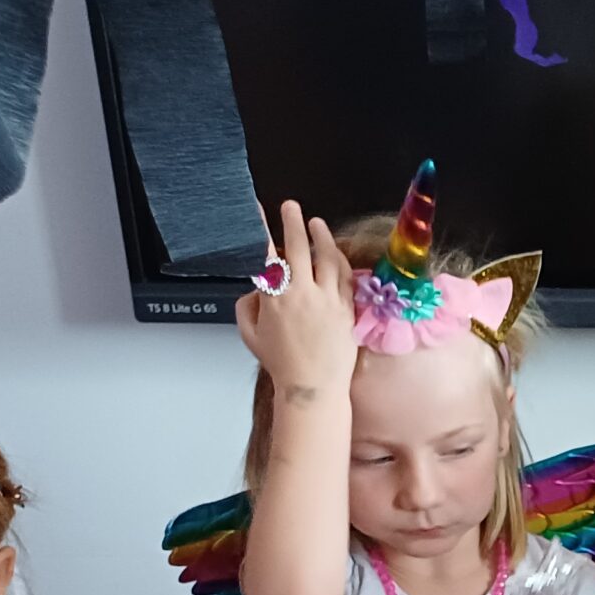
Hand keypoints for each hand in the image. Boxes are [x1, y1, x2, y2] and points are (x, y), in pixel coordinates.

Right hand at [236, 201, 356, 398]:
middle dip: (292, 221)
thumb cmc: (282, 364)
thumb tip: (255, 288)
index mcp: (273, 298)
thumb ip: (247, 306)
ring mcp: (326, 299)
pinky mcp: (346, 308)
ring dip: (320, 235)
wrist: (313, 387)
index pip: (267, 254)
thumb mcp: (250, 334)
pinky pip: (344, 275)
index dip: (263, 229)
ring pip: (325, 256)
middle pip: (298, 246)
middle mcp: (301, 294)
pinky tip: (335, 251)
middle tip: (290, 207)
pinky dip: (338, 259)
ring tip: (315, 223)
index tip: (260, 212)